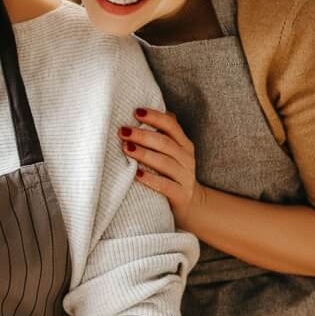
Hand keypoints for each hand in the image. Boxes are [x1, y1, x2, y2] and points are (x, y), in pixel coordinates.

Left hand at [121, 107, 203, 227]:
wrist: (192, 204)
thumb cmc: (172, 173)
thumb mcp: (173, 152)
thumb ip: (163, 134)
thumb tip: (141, 112)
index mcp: (184, 144)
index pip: (171, 125)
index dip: (154, 117)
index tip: (135, 111)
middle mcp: (186, 158)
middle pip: (165, 143)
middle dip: (142, 135)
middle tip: (123, 131)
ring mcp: (185, 177)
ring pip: (164, 163)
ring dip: (144, 154)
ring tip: (126, 149)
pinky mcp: (181, 195)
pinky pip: (165, 186)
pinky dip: (150, 179)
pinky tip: (136, 175)